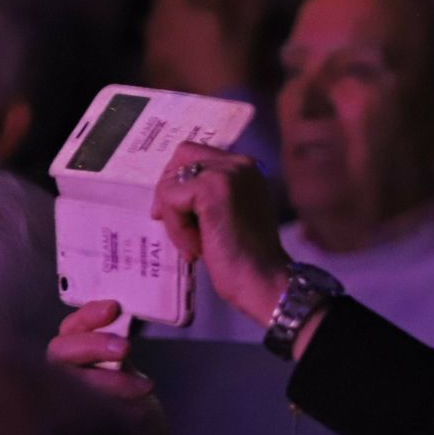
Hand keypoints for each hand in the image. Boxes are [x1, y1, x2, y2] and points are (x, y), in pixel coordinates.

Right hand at [47, 300, 170, 434]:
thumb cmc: (135, 414)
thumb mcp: (129, 378)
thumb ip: (116, 353)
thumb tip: (119, 320)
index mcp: (76, 364)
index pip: (68, 332)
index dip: (86, 317)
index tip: (113, 307)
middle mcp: (61, 381)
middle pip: (58, 352)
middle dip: (91, 344)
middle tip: (124, 349)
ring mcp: (59, 405)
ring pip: (65, 379)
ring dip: (103, 379)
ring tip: (142, 388)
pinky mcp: (66, 431)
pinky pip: (75, 411)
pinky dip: (107, 406)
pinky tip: (134, 410)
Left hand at [153, 142, 290, 325]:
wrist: (264, 280)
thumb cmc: (246, 258)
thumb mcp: (228, 213)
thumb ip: (209, 194)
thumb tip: (169, 190)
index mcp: (246, 167)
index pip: (195, 154)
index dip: (179, 182)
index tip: (178, 215)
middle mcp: (239, 163)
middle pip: (180, 159)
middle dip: (170, 197)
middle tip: (180, 232)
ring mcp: (227, 173)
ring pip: (171, 182)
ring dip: (174, 219)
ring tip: (195, 245)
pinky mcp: (210, 189)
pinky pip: (170, 199)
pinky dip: (176, 228)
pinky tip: (196, 248)